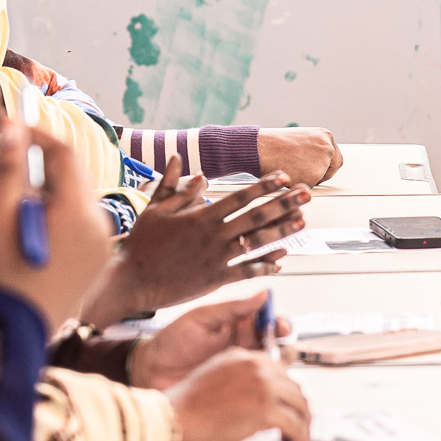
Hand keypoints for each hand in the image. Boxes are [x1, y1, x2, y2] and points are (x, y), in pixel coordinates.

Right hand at [0, 121, 112, 329]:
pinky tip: (35, 232)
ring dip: (51, 192)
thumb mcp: (1, 219)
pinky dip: (61, 216)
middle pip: (74, 175)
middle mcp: (100, 224)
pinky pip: (83, 223)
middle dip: (44, 164)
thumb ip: (11, 170)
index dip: (38, 135)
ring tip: (16, 211)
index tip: (12, 126)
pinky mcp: (100, 259)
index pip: (64, 155)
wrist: (15, 332)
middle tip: (10, 164)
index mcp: (77, 212)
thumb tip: (13, 125)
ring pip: (78, 199)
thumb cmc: (2, 275)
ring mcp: (104, 244)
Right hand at [83, 166, 309, 322]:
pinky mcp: (216, 279)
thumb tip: (182, 160)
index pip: (240, 197)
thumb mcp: (155, 209)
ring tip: (302, 222)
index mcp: (201, 216)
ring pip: (256, 243)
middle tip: (308, 195)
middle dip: (285, 203)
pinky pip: (246, 271)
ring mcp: (217, 259)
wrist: (132, 280)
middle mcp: (214, 236)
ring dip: (282, 231)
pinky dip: (264, 266)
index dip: (264, 186)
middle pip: (256, 217)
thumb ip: (173, 185)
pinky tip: (280, 261)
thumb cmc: (141, 243)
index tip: (284, 178)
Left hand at [129, 287, 289, 389]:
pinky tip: (262, 383)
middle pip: (277, 343)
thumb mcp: (200, 319)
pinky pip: (259, 386)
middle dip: (283, 344)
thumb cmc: (171, 342)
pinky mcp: (236, 389)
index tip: (277, 325)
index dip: (278, 322)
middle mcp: (243, 345)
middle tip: (275, 347)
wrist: (150, 372)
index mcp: (237, 324)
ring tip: (270, 367)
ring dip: (278, 365)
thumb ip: (231, 308)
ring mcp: (240, 367)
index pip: (268, 320)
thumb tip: (263, 294)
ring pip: (273, 366)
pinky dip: (267, 385)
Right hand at [163, 350, 312, 440]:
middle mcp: (256, 366)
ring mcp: (263, 386)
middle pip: (294, 387)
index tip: (289, 405)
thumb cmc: (184, 408)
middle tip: (297, 424)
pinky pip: (295, 426)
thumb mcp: (215, 379)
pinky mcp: (265, 410)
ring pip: (299, 405)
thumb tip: (256, 399)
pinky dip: (302, 438)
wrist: (171, 419)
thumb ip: (238, 381)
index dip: (286, 391)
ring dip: (303, 424)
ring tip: (299, 438)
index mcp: (242, 357)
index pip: (279, 371)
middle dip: (297, 408)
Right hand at [256, 128, 341, 185]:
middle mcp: (327, 148)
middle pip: (331, 169)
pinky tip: (288, 174)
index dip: (327, 167)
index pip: (335, 158)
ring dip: (307, 179)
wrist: (260, 148)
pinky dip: (298, 184)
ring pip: (319, 179)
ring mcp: (321, 163)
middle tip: (303, 173)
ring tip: (290, 168)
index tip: (319, 170)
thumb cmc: (275, 144)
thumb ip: (315, 150)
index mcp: (325, 136)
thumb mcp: (302, 140)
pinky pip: (309, 187)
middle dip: (319, 175)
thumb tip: (321, 164)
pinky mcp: (313, 177)